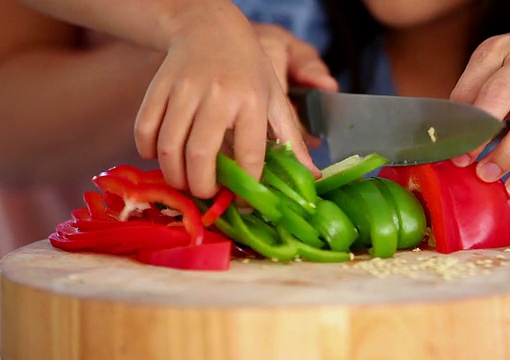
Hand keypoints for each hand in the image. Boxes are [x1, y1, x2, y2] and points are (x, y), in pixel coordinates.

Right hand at [134, 7, 334, 198]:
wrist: (210, 28)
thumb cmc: (248, 69)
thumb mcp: (275, 99)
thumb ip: (291, 140)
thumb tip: (311, 178)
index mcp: (253, 101)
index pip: (249, 155)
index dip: (246, 187)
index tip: (243, 202)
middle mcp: (218, 95)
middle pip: (201, 156)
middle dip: (201, 187)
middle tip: (206, 193)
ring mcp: (184, 90)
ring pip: (169, 147)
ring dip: (174, 176)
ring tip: (185, 181)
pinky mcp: (158, 87)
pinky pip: (145, 129)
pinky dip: (148, 151)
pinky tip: (161, 157)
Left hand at [449, 0, 509, 197]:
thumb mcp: (502, 63)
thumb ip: (478, 93)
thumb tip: (450, 137)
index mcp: (500, 49)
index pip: (470, 86)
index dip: (455, 122)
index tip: (445, 148)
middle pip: (502, 92)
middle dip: (479, 131)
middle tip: (463, 161)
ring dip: (509, 152)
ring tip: (488, 176)